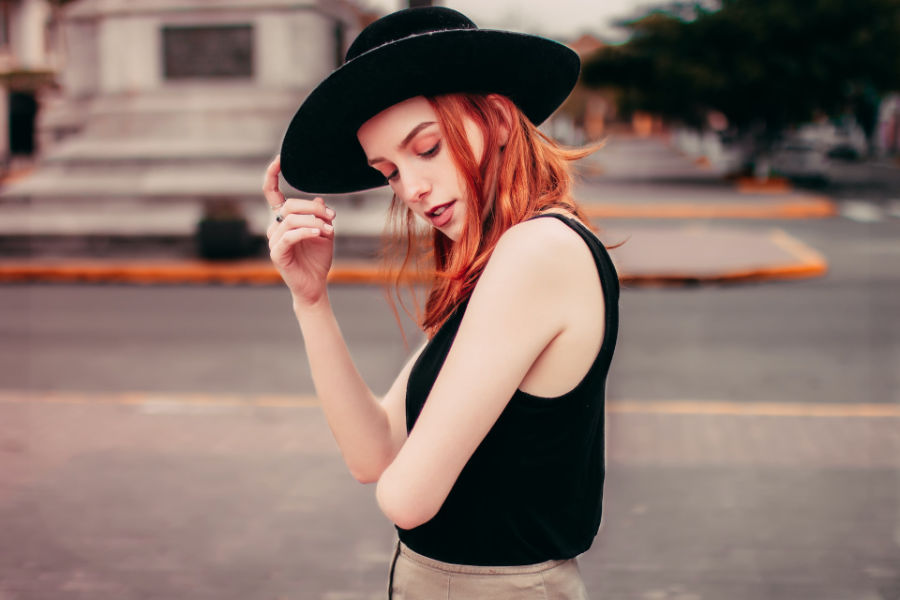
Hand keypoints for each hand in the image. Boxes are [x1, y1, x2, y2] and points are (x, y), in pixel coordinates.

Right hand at [263, 156, 335, 305]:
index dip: (272, 175)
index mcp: (284, 219)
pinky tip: (320, 233)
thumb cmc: (317, 259)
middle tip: (332, 217)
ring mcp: (274, 240)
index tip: (279, 159)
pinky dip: (306, 231)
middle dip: (313, 208)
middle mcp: (275, 227)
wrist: (316, 284)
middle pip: (289, 205)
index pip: (272, 193)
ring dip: (314, 221)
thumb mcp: (324, 232)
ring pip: (291, 219)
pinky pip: (289, 236)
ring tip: (330, 230)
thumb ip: (320, 216)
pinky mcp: (277, 253)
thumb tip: (320, 200)